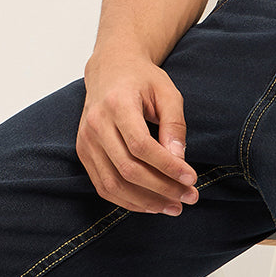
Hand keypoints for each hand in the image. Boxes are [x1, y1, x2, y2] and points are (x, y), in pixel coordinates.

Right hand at [78, 49, 198, 215]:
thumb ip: (175, 124)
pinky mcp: (84, 153)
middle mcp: (96, 124)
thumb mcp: (167, 92)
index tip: (191, 179)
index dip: (168, 167)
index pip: (141, 146)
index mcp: (117, 103)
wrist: (109, 70)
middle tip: (190, 197)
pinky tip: (152, 204)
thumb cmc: (142, 80)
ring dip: (147, 202)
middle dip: (162, 189)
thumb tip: (179, 160)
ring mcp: (86, 141)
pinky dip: (129, 201)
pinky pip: (105, 187)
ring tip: (174, 206)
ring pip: (114, 184)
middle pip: (128, 169)